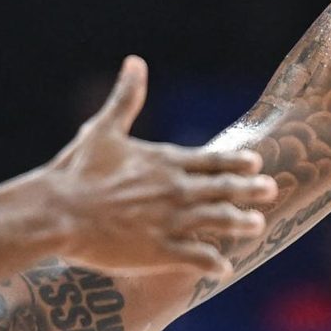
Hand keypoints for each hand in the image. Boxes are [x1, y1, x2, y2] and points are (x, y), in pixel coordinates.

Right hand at [36, 57, 273, 276]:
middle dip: (251, 190)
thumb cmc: (77, 171)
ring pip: (219, 222)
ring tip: (257, 225)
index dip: (237, 162)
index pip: (212, 160)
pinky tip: (224, 268)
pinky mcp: (160, 251)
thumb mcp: (103, 129)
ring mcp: (171, 222)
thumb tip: (135, 61)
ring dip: (241, 223)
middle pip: (225, 190)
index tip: (256, 163)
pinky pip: (196, 257)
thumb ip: (126, 98)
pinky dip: (212, 263)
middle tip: (272, 190)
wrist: (59, 212)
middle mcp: (176, 191)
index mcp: (165, 162)